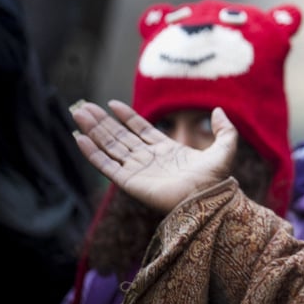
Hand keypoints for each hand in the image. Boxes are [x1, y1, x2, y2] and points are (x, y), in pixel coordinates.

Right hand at [70, 100, 237, 213]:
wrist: (207, 199)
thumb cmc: (216, 178)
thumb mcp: (225, 147)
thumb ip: (224, 128)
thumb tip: (218, 110)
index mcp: (166, 150)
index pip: (140, 129)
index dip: (126, 116)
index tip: (111, 104)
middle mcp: (148, 159)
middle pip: (120, 136)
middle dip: (102, 122)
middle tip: (84, 106)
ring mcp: (137, 170)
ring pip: (110, 146)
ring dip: (93, 131)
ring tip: (78, 114)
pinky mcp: (129, 182)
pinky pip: (106, 165)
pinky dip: (92, 152)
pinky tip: (79, 138)